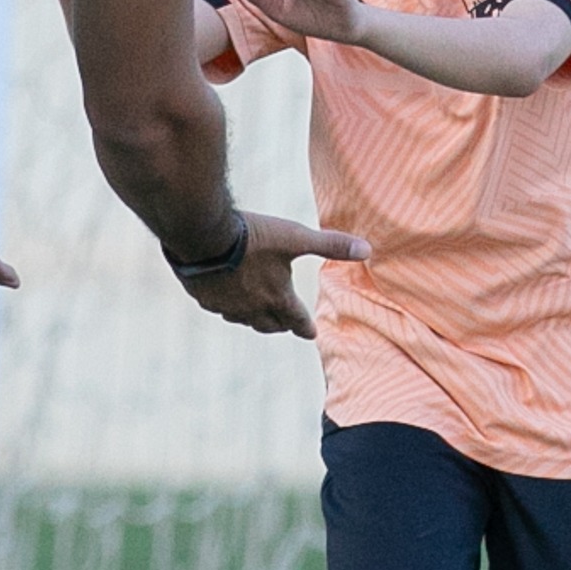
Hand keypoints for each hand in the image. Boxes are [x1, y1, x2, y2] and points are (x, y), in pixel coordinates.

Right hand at [170, 211, 370, 338]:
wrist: (202, 235)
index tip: (312, 334)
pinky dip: (228, 306)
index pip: (297, 320)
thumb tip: (368, 249)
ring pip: (243, 320)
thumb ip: (330, 244)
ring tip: (257, 314)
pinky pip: (220, 309)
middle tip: (286, 325)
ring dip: (254, 319)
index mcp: (277, 298)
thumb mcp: (295, 236)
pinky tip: (226, 298)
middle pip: (270, 325)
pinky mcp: (204, 298)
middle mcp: (252, 309)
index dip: (306, 327)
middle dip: (281, 325)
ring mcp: (226, 306)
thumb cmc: (252, 236)